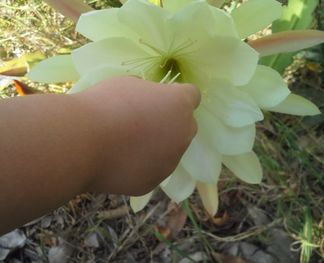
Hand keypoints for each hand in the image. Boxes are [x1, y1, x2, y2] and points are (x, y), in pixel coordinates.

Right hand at [75, 76, 200, 195]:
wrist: (83, 141)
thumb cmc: (106, 104)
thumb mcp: (129, 84)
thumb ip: (148, 94)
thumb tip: (148, 103)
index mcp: (180, 104)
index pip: (192, 96)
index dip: (176, 96)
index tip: (160, 99)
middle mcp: (184, 134)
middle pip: (184, 126)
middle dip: (170, 123)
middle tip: (142, 122)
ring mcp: (171, 161)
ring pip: (169, 151)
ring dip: (156, 146)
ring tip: (125, 144)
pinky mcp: (154, 182)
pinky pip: (152, 169)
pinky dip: (141, 165)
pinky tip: (119, 161)